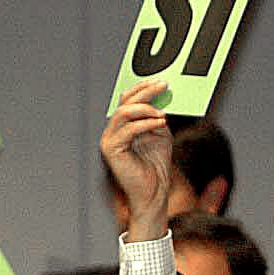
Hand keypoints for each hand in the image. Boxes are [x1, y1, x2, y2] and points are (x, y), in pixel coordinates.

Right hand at [99, 79, 173, 240]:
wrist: (153, 192)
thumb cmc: (156, 167)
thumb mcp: (160, 134)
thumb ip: (157, 117)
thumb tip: (162, 98)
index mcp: (122, 127)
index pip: (126, 100)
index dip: (142, 89)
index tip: (161, 82)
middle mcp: (112, 132)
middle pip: (124, 103)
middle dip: (144, 92)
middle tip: (163, 86)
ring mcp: (110, 141)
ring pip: (123, 113)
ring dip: (145, 108)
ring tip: (163, 113)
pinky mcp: (112, 151)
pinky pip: (127, 130)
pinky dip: (145, 123)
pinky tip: (161, 122)